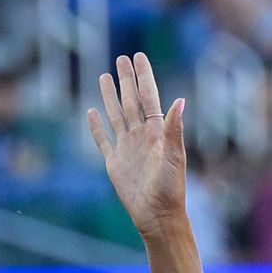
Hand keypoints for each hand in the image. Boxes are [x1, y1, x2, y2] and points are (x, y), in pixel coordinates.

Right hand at [84, 52, 191, 242]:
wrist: (157, 216)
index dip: (143, 77)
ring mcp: (126, 148)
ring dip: (110, 96)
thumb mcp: (175, 157)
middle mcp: (141, 136)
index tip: (138, 56)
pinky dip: (96, 127)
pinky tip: (91, 112)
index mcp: (157, 132)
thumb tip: (180, 100)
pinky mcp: (114, 163)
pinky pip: (103, 140)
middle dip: (126, 79)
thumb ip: (174, 129)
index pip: (148, 97)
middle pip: (130, 101)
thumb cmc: (171, 189)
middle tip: (121, 58)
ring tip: (103, 76)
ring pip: (115, 115)